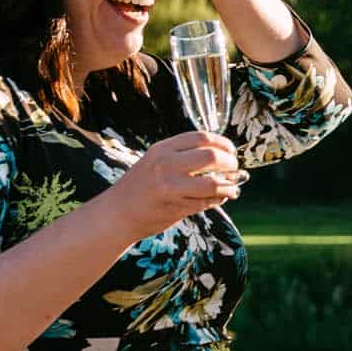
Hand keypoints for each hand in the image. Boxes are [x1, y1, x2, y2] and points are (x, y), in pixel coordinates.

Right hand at [110, 131, 242, 234]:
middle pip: (212, 157)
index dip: (222, 143)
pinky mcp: (176, 207)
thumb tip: (223, 155)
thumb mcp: (156, 160)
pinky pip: (208, 202)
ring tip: (232, 187)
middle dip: (230, 163)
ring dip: (229, 185)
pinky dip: (220, 199)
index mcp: (162, 149)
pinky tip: (222, 197)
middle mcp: (165, 165)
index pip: (201, 137)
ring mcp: (170, 187)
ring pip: (214, 183)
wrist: (117, 213)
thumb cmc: (141, 185)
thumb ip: (184, 155)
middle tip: (234, 168)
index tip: (230, 151)